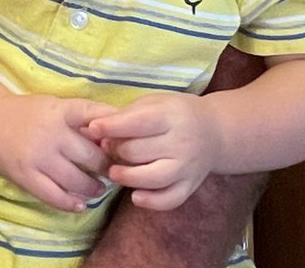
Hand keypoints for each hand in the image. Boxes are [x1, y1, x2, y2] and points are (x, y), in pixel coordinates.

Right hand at [0, 94, 117, 211]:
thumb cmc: (29, 113)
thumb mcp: (54, 106)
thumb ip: (81, 119)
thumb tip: (117, 137)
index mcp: (59, 110)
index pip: (92, 114)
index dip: (112, 129)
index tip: (124, 141)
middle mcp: (50, 132)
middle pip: (92, 155)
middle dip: (107, 166)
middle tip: (114, 171)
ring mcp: (38, 156)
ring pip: (77, 181)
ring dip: (94, 188)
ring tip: (98, 187)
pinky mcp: (26, 176)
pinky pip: (56, 197)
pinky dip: (71, 203)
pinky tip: (79, 203)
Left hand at [86, 92, 222, 210]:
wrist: (214, 132)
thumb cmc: (174, 113)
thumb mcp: (152, 103)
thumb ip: (124, 116)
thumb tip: (91, 130)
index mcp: (169, 116)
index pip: (135, 123)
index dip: (109, 127)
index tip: (90, 129)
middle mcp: (181, 142)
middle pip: (140, 151)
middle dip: (116, 151)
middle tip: (104, 149)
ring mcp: (188, 167)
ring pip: (154, 178)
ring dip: (129, 177)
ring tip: (113, 173)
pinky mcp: (191, 186)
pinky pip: (171, 199)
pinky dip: (152, 202)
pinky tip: (135, 197)